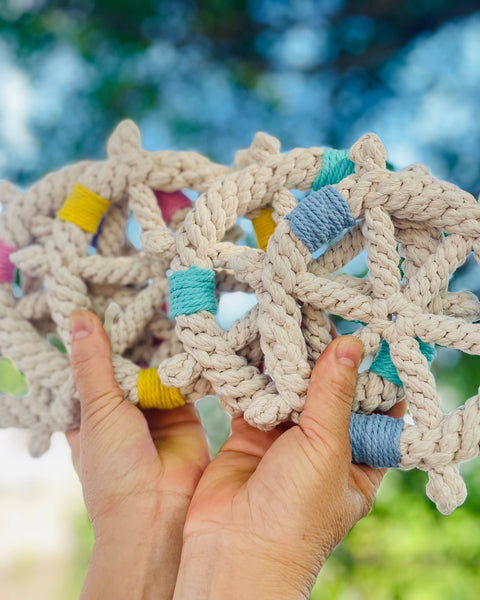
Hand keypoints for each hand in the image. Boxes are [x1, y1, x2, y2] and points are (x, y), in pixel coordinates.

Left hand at [66, 310, 209, 599]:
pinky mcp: (187, 414)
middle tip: (147, 297)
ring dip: (165, 348)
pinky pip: (188, 382)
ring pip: (160, 369)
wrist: (157, 511)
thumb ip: (93, 364)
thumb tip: (80, 318)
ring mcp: (156, 411)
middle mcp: (124, 408)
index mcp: (93, 410)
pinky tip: (193, 336)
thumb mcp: (96, 410)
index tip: (108, 301)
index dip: (101, 337)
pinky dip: (190, 365)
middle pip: (131, 362)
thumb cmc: (114, 468)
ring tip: (172, 307)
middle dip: (138, 338)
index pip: (96, 364)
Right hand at [174, 335, 404, 599]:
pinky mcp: (250, 434)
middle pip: (328, 392)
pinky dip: (253, 375)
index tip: (366, 334)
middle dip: (322, 360)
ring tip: (286, 323)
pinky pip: (255, 396)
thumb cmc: (296, 513)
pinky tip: (254, 346)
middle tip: (318, 318)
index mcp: (358, 459)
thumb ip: (334, 394)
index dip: (372, 374)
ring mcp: (285, 440)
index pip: (374, 409)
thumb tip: (353, 345)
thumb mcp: (327, 449)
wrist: (234, 548)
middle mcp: (323, 447)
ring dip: (286, 364)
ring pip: (290, 390)